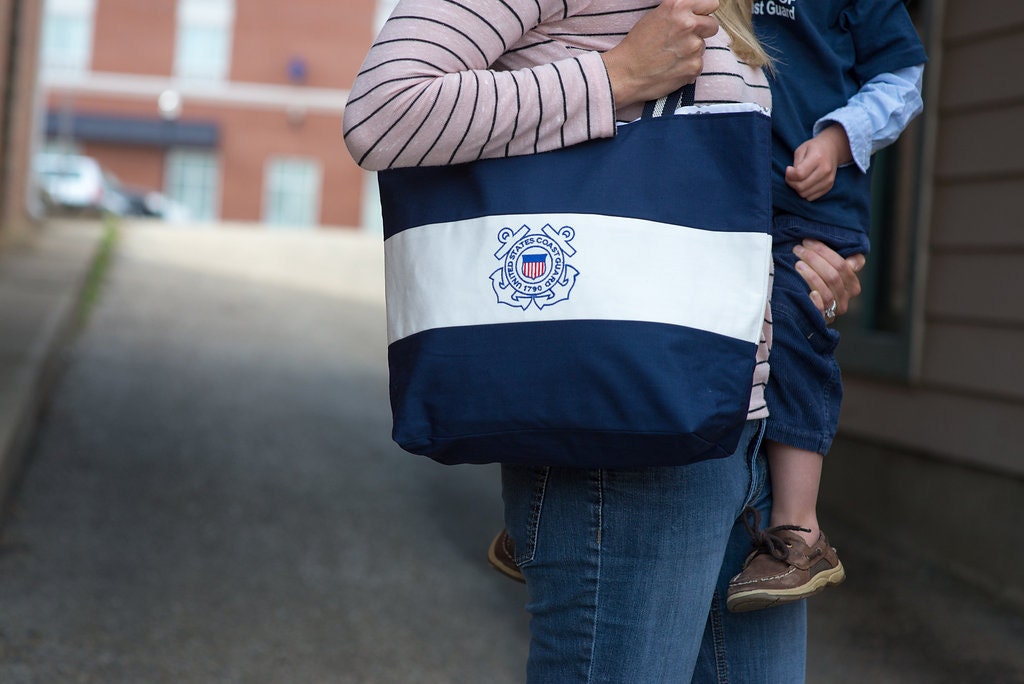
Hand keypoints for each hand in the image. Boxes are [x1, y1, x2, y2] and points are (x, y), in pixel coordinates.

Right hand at [601, 0, 719, 109]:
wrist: (625, 73)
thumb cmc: (636, 46)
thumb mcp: (655, 16)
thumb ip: (678, 12)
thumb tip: (695, 13)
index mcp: (678, 7)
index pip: (710, 3)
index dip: (704, 12)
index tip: (699, 19)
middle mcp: (688, 24)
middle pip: (712, 25)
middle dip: (702, 32)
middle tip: (684, 40)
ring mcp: (693, 46)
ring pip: (703, 46)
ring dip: (692, 51)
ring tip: (671, 56)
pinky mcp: (694, 66)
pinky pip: (698, 64)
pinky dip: (688, 68)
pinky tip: (672, 68)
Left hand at [784, 125, 851, 201]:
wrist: (833, 149)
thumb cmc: (814, 148)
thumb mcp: (801, 149)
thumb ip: (796, 164)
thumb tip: (791, 177)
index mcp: (818, 158)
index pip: (799, 174)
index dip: (789, 174)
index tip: (789, 169)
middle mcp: (825, 170)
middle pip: (801, 187)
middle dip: (791, 183)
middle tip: (790, 176)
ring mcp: (828, 180)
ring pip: (805, 194)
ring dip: (797, 189)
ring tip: (798, 179)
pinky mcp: (829, 187)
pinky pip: (811, 197)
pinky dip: (804, 192)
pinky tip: (805, 183)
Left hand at [793, 239, 864, 322]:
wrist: (806, 306)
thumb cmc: (821, 278)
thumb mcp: (836, 266)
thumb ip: (850, 259)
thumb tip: (851, 263)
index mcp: (852, 284)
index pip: (841, 265)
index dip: (824, 252)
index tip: (807, 242)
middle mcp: (846, 298)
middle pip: (833, 277)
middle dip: (814, 260)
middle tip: (797, 250)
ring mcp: (834, 310)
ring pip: (827, 292)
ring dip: (811, 276)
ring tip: (797, 265)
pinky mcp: (822, 320)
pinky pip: (822, 312)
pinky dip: (817, 303)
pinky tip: (810, 293)